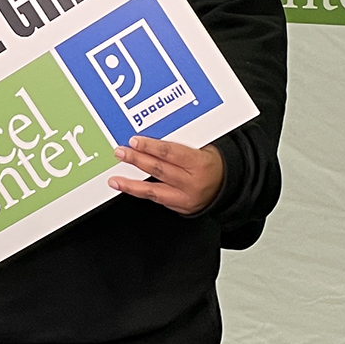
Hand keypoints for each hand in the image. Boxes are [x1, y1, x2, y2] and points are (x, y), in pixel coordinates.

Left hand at [109, 137, 224, 214]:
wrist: (229, 186)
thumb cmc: (213, 164)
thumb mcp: (203, 148)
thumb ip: (180, 144)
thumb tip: (153, 136)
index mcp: (200, 163)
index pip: (171, 153)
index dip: (150, 147)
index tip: (134, 141)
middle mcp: (192, 182)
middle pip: (159, 169)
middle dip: (136, 160)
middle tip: (120, 153)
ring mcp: (186, 197)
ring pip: (154, 191)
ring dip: (131, 184)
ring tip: (115, 180)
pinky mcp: (180, 207)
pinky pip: (157, 199)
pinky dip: (141, 193)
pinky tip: (128, 187)